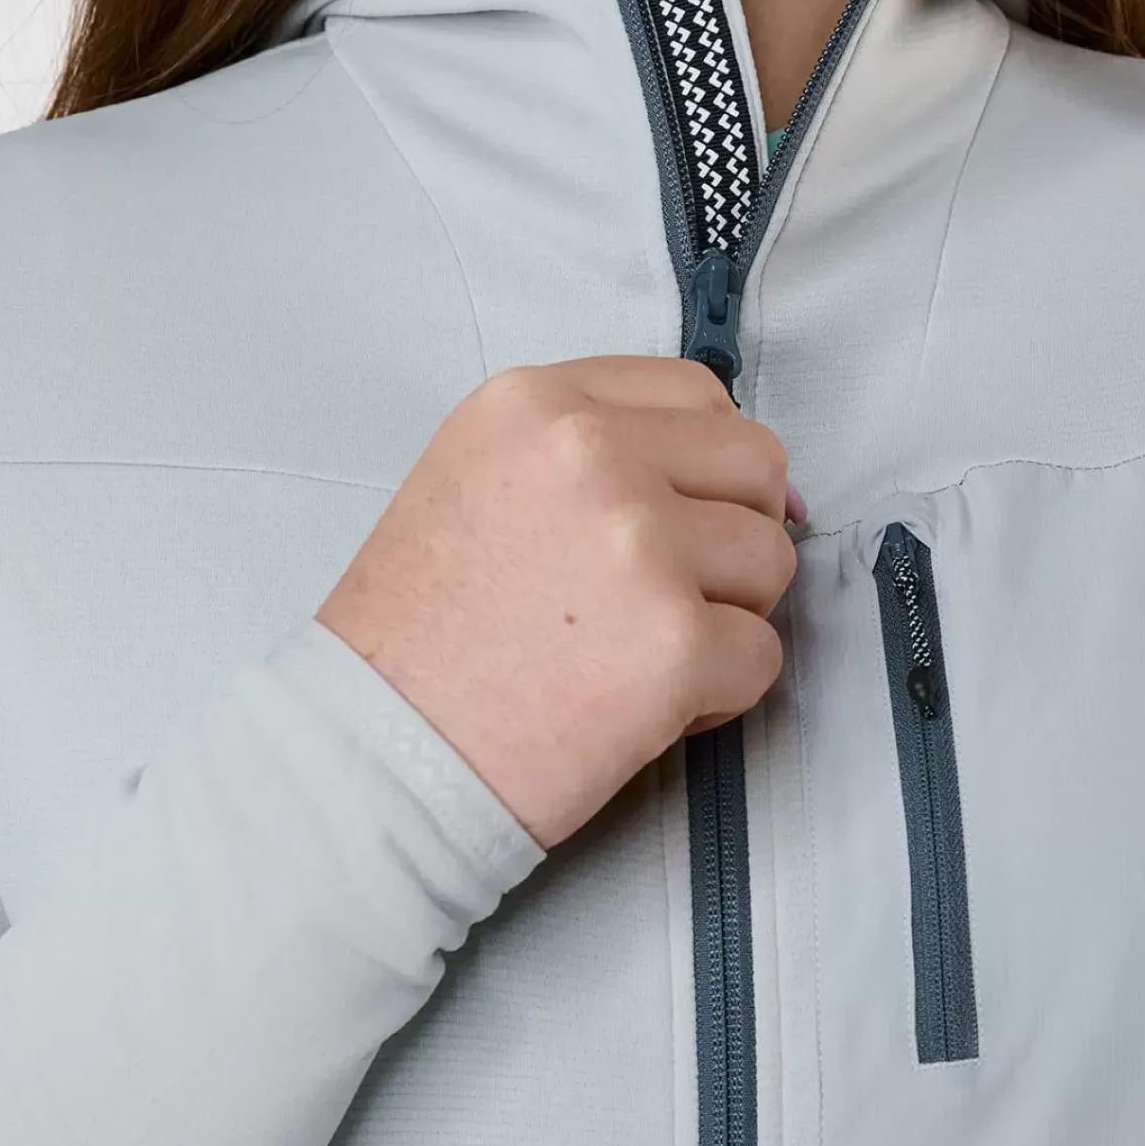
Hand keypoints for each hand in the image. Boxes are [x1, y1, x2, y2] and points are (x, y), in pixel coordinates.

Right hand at [317, 357, 802, 848]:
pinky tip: (634, 708)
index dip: (712, 463)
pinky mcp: (675, 643)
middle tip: (664, 598)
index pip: (695, 394)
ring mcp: (640, 545)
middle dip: (734, 535)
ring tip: (632, 658)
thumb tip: (754, 486)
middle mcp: (592, 454)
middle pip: (754, 466)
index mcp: (538, 406)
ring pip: (770, 563)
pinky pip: (762, 657)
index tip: (694, 514)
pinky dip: (717, 696)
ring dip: (725, 619)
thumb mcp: (475, 484)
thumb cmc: (414, 642)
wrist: (374, 752)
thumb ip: (592, 457)